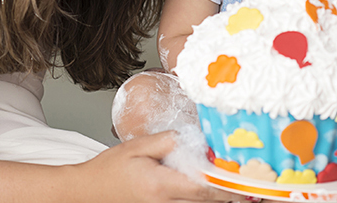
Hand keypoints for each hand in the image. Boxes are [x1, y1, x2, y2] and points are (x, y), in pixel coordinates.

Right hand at [81, 131, 239, 202]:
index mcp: (160, 185)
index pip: (202, 189)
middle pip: (205, 202)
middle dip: (227, 195)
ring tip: (236, 188)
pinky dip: (199, 199)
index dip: (227, 188)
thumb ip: (167, 142)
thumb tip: (193, 140)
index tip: (245, 184)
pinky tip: (209, 190)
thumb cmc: (109, 169)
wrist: (86, 191)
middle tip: (250, 185)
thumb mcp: (137, 146)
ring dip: (214, 198)